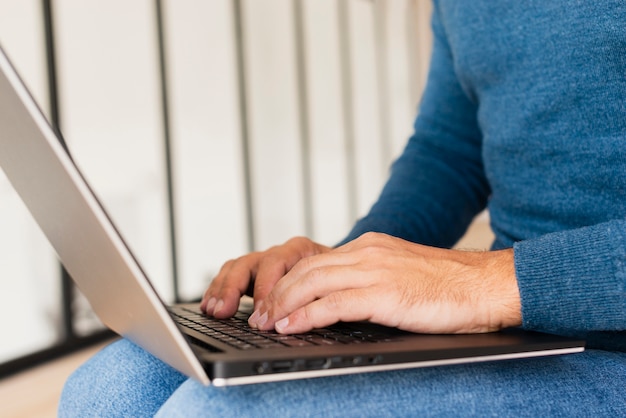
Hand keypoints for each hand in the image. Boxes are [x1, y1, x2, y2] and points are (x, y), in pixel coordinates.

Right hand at [200, 237, 330, 317]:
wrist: (343, 275)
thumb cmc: (340, 284)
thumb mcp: (336, 288)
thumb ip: (321, 299)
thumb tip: (306, 318)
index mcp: (303, 251)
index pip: (277, 262)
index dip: (265, 288)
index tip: (260, 314)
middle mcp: (281, 253)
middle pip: (251, 262)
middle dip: (235, 288)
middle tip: (225, 311)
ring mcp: (267, 262)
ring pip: (237, 267)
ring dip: (223, 289)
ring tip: (213, 311)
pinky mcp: (256, 273)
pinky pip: (231, 275)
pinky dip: (219, 290)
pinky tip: (210, 307)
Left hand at [249, 232, 521, 333]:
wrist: (486, 284)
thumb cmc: (448, 285)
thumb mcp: (401, 272)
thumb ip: (371, 278)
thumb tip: (341, 300)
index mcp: (370, 246)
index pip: (315, 261)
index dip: (287, 282)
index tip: (271, 301)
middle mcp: (368, 252)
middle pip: (306, 270)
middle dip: (278, 294)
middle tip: (260, 315)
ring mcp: (376, 270)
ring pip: (313, 283)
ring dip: (284, 305)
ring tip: (267, 323)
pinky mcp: (386, 293)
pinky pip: (335, 304)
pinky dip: (307, 316)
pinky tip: (292, 327)